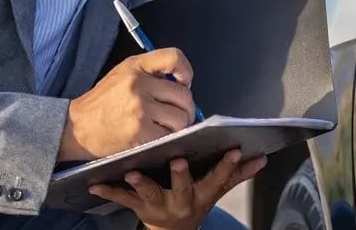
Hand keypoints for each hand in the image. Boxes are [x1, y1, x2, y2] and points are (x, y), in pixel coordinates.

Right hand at [58, 48, 196, 160]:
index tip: (184, 83)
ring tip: (166, 128)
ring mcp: (139, 109)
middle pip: (184, 96)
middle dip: (186, 109)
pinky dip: (166, 140)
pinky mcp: (139, 132)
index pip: (174, 57)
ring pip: (180, 119)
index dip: (186, 71)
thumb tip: (182, 85)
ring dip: (178, 127)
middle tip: (177, 116)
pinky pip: (168, 136)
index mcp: (135, 66)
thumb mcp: (122, 74)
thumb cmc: (102, 102)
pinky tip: (155, 138)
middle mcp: (138, 84)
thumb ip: (150, 73)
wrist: (76, 127)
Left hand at [90, 149, 267, 229]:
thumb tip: (260, 159)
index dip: (227, 165)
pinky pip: (122, 199)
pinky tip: (95, 184)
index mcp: (201, 194)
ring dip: (141, 183)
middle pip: (183, 187)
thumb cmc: (192, 203)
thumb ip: (236, 174)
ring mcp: (158, 205)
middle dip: (182, 175)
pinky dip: (108, 191)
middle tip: (179, 161)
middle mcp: (181, 201)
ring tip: (131, 173)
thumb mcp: (214, 191)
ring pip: (150, 193)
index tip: (236, 149)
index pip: (218, 179)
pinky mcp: (138, 206)